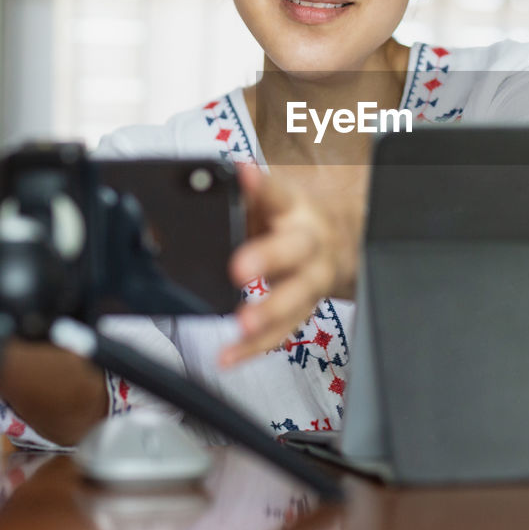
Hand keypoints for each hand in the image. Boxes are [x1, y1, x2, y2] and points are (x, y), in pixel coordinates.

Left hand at [218, 164, 355, 365]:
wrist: (342, 243)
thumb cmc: (294, 220)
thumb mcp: (274, 201)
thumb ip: (240, 200)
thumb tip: (186, 202)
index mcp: (296, 208)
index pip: (279, 193)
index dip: (261, 186)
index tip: (242, 174)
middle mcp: (310, 242)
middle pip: (296, 249)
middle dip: (269, 258)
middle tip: (239, 269)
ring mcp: (312, 278)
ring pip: (297, 297)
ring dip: (270, 312)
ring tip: (243, 324)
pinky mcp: (305, 309)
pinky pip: (282, 331)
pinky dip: (255, 346)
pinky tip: (230, 355)